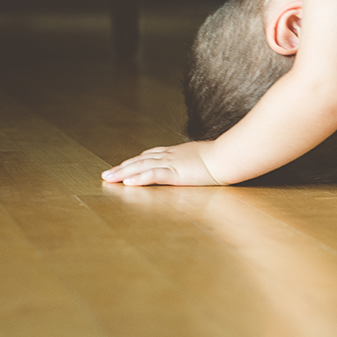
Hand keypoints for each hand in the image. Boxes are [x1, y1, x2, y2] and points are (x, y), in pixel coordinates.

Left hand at [101, 142, 223, 186]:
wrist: (228, 156)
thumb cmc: (223, 157)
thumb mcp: (207, 156)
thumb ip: (197, 159)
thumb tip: (200, 162)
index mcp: (178, 153)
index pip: (151, 155)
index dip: (136, 161)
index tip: (125, 165)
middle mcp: (171, 156)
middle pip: (140, 160)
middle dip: (123, 167)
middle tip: (107, 174)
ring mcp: (172, 163)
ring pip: (141, 167)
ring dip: (123, 173)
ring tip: (109, 179)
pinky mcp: (176, 173)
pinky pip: (153, 175)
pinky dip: (139, 178)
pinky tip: (128, 183)